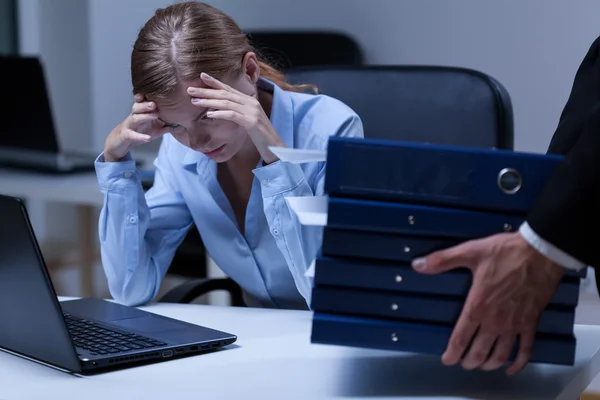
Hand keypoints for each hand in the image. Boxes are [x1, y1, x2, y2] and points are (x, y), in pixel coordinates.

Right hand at [104, 94, 169, 161]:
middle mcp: (134, 116)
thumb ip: (166, 125)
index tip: (158, 91)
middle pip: (137, 107)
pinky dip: (140, 137)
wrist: (121, 142)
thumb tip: (182, 122)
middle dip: (146, 104)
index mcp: (141, 112)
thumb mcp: (155, 128)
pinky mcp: (126, 135)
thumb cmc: (140, 131)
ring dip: (145, 116)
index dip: (148, 96)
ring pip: (134, 118)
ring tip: (155, 115)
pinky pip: (132, 135)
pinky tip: (148, 138)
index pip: (143, 101)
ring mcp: (129, 125)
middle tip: (155, 103)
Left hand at [187, 72, 284, 163]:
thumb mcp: (248, 122)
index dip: (215, 82)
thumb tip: (220, 111)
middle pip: (225, 93)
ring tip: (195, 102)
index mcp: (249, 101)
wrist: (276, 147)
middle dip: (206, 91)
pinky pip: (233, 115)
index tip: (201, 76)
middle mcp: (250, 102)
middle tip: (190, 90)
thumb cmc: (261, 137)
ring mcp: (252, 111)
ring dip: (209, 101)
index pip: (229, 88)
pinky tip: (209, 114)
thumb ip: (238, 114)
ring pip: (227, 102)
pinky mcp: (252, 122)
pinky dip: (220, 113)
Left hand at [412, 232, 564, 374]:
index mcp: (477, 306)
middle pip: (479, 352)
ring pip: (500, 355)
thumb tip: (417, 264)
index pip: (460, 338)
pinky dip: (519, 363)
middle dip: (469, 361)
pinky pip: (526, 349)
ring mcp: (514, 324)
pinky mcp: (531, 322)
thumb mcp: (469, 252)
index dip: (452, 353)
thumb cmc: (505, 252)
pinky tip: (511, 369)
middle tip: (462, 363)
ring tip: (481, 366)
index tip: (447, 360)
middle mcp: (495, 321)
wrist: (541, 252)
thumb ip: (442, 260)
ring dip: (489, 364)